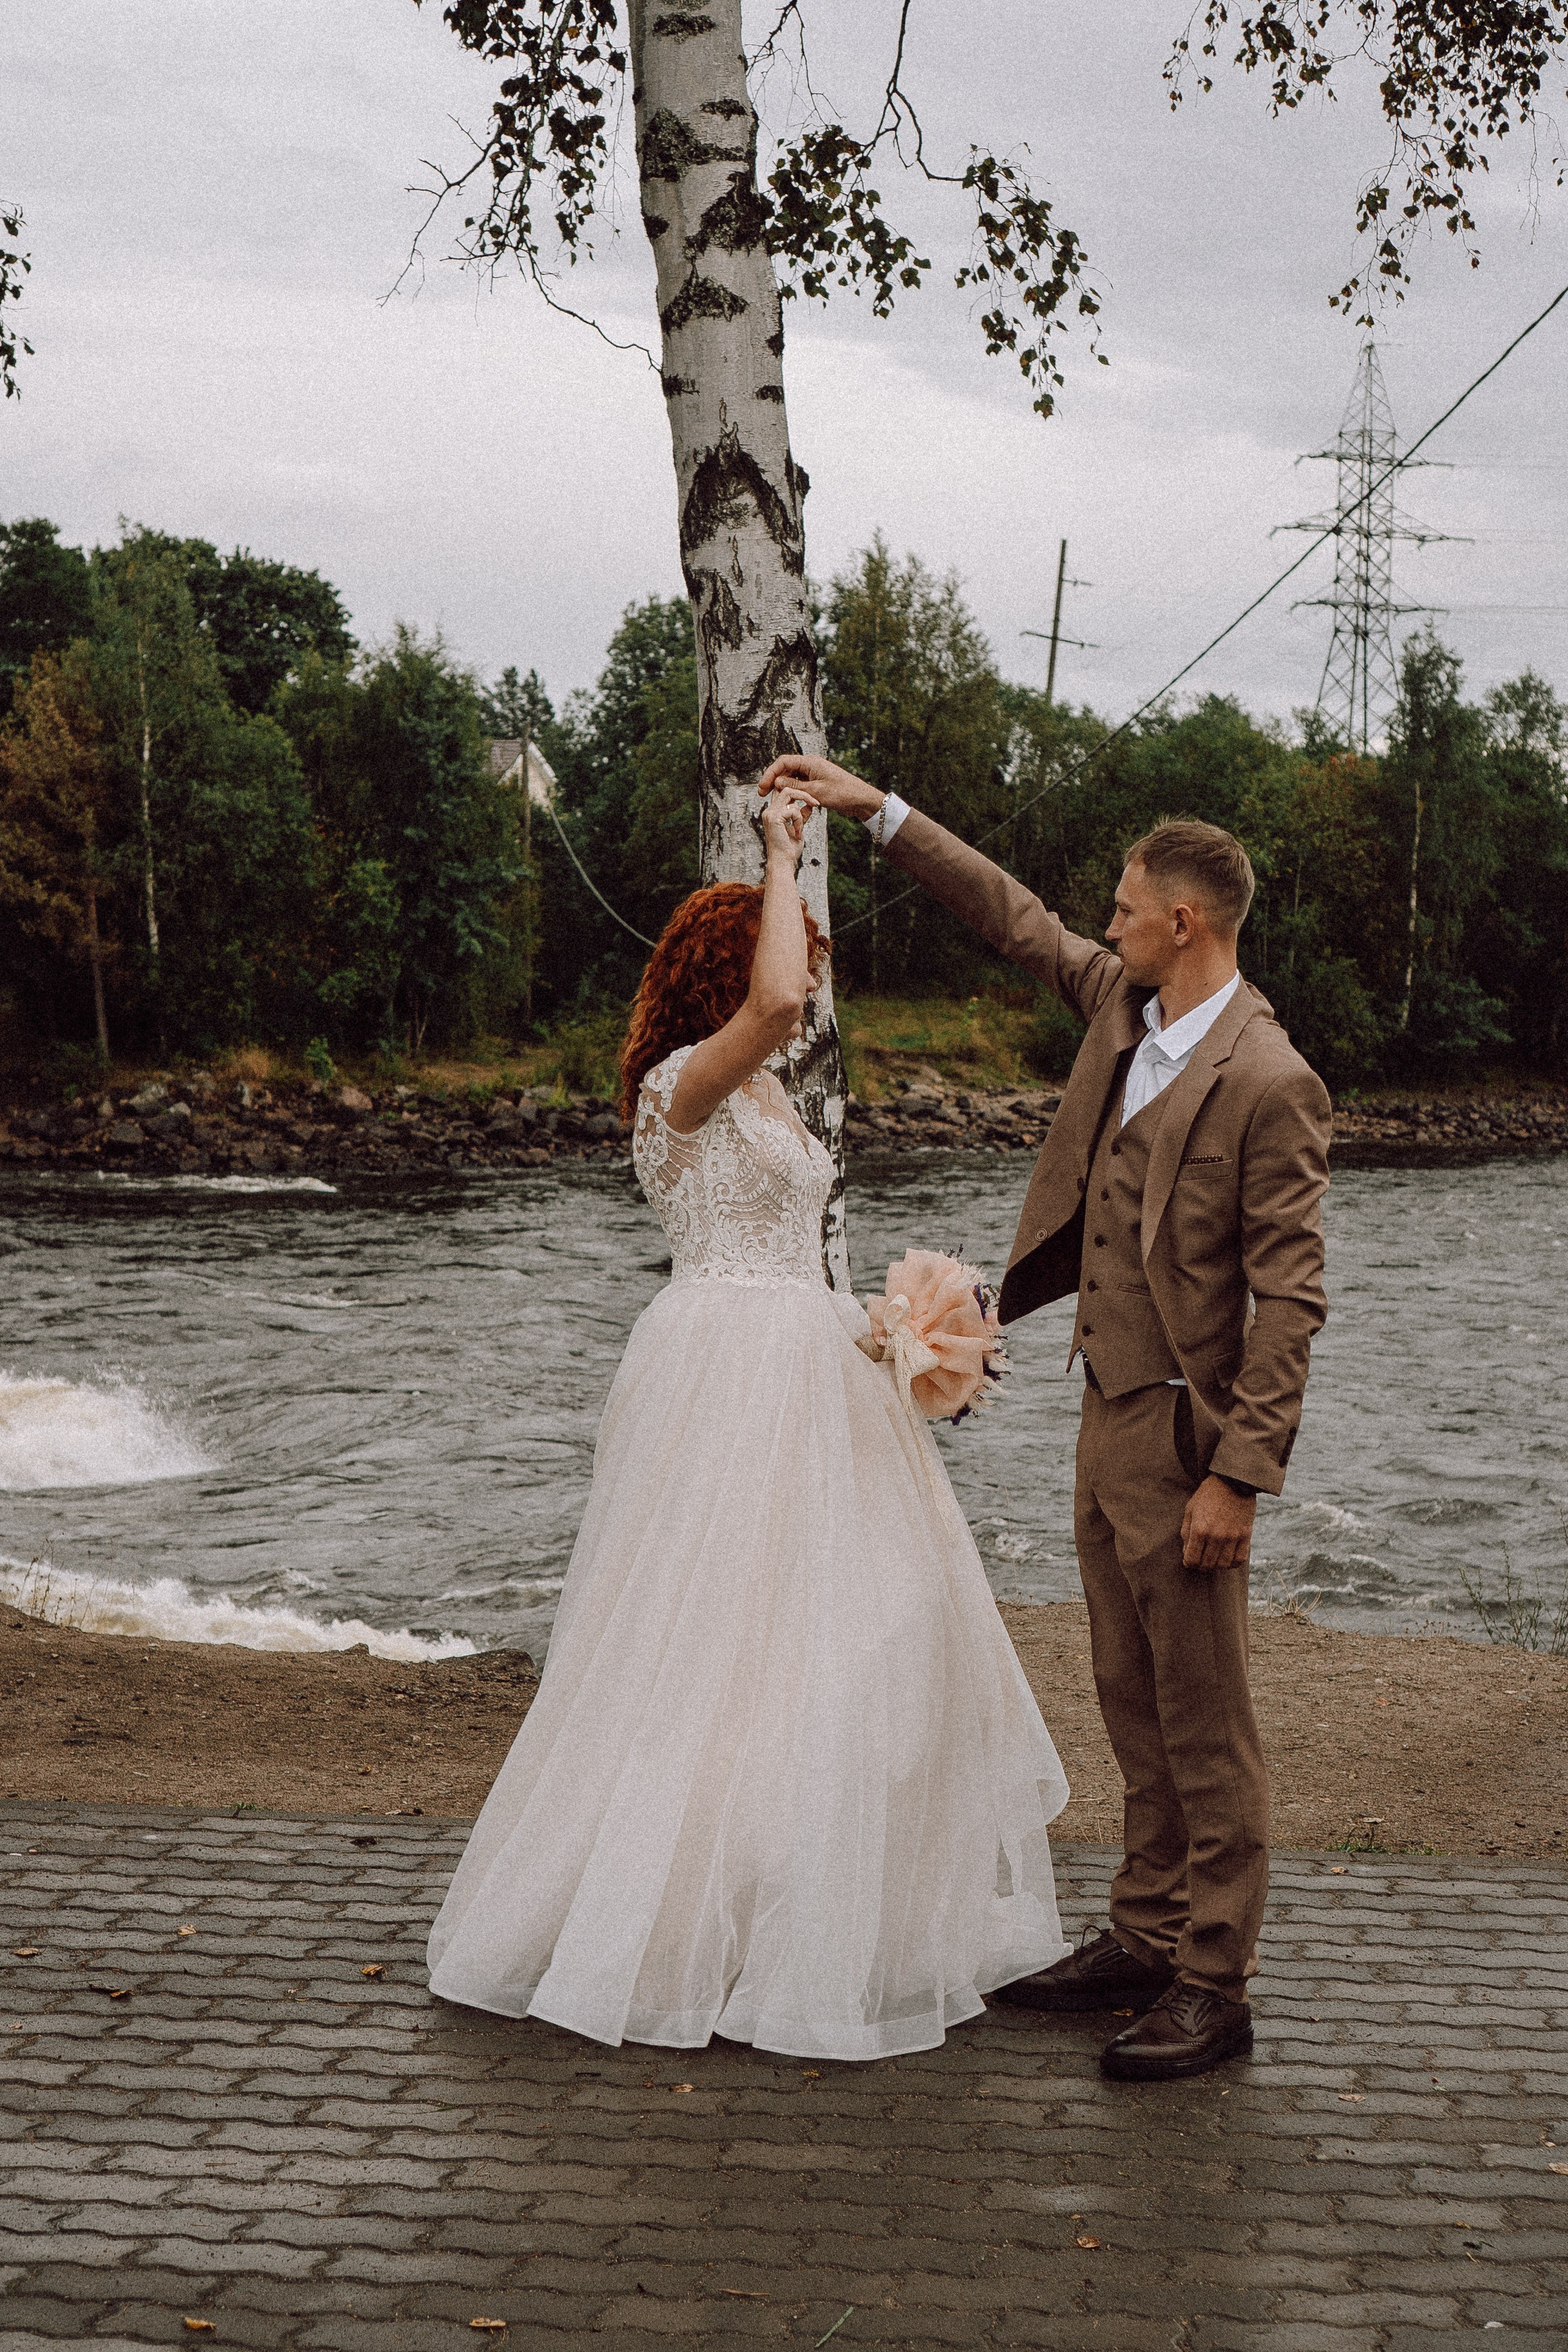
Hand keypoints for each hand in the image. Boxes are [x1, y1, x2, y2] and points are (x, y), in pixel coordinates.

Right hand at [760, 753, 881, 821]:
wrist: (861, 799)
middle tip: (762, 794)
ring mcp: (813, 773)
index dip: (770, 774)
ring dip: (781, 786)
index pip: (783, 762)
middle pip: (785, 769)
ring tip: (772, 798)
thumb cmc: (842, 793)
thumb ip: (795, 786)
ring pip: (791, 777)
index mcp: (810, 762)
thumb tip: (776, 781)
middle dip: (772, 780)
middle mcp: (810, 765)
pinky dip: (791, 791)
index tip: (762, 788)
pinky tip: (787, 801)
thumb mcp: (816, 791)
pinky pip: (799, 784)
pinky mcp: (817, 782)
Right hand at [760, 784, 814, 867]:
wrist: (783, 862)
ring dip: (801, 811)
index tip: (811, 800)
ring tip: (800, 829)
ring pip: (790, 794)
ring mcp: (770, 813)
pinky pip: (793, 810)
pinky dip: (799, 820)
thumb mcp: (799, 828)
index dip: (797, 791)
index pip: (783, 792)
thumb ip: (802, 815)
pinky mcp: (774, 818)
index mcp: (773, 813)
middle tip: (816, 804)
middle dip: (803, 794)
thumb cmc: (789, 849)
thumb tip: (810, 805)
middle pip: (786, 789)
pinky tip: (797, 833)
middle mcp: (769, 811)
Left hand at [1180, 1475, 1255, 1571]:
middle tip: (1200, 1561)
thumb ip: (1186, 1532)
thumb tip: (1186, 1553)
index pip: (1192, 1560)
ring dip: (1216, 1565)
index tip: (1189, 1560)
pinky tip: (1228, 1558)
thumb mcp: (1190, 1509)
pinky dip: (1233, 1563)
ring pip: (1223, 1565)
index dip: (1188, 1563)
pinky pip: (1240, 1559)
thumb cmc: (1207, 1494)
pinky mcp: (1246, 1535)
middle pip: (1207, 1565)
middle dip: (1201, 1566)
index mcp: (1199, 1529)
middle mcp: (1216, 1536)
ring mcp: (1232, 1536)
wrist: (1232, 1480)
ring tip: (1213, 1559)